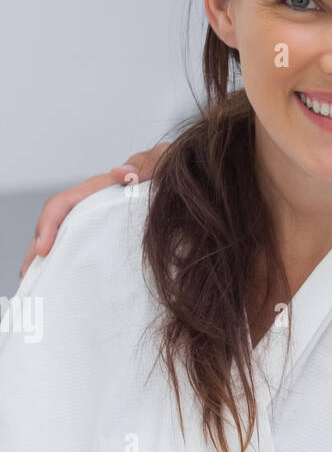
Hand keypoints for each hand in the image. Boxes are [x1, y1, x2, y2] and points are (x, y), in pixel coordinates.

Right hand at [20, 144, 169, 276]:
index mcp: (98, 190)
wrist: (182, 186)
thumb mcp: (162, 164)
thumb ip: (150, 164)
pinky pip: (84, 252)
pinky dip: (71, 267)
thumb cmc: (170, 173)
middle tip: (29, 275)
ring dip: (49, 261)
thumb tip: (124, 174)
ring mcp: (98, 224)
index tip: (44, 249)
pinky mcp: (107, 240)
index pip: (62, 204)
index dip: (48, 224)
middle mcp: (92, 207)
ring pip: (66, 241)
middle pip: (55, 226)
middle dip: (37, 249)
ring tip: (39, 285)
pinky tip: (67, 287)